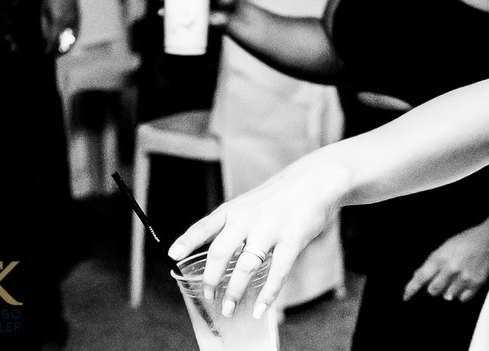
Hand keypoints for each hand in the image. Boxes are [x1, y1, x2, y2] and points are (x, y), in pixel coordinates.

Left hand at [41, 0, 78, 54]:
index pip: (54, 39)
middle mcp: (70, 21)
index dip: (50, 48)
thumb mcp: (44, 10)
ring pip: (73, 37)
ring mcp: (76, 18)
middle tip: (52, 56)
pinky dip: (72, 38)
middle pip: (65, 41)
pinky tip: (68, 42)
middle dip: (59, 50)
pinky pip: (77, 31)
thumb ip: (46, 25)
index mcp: (60, 19)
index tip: (45, 54)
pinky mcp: (78, 16)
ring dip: (67, 46)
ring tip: (60, 52)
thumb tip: (47, 38)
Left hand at [167, 152, 345, 317]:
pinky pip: (278, 272)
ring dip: (235, 291)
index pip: (205, 226)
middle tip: (208, 295)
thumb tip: (219, 258)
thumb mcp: (250, 203)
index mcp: (235, 209)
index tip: (173, 256)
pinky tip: (260, 308)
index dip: (187, 241)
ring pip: (246, 266)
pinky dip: (267, 294)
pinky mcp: (292, 239)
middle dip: (211, 279)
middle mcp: (249, 219)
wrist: (315, 180)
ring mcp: (271, 229)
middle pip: (221, 252)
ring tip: (230, 308)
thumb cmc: (279, 196)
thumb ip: (233, 225)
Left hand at [402, 219, 488, 302]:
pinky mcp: (477, 283)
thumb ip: (432, 262)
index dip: (411, 289)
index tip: (405, 297)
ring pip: (447, 295)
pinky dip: (461, 293)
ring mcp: (464, 277)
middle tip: (440, 279)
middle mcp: (451, 268)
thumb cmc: (466, 240)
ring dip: (448, 289)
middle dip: (433, 287)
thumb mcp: (446, 246)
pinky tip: (464, 282)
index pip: (421, 277)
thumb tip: (417, 276)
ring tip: (456, 278)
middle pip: (433, 290)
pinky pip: (462, 298)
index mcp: (441, 257)